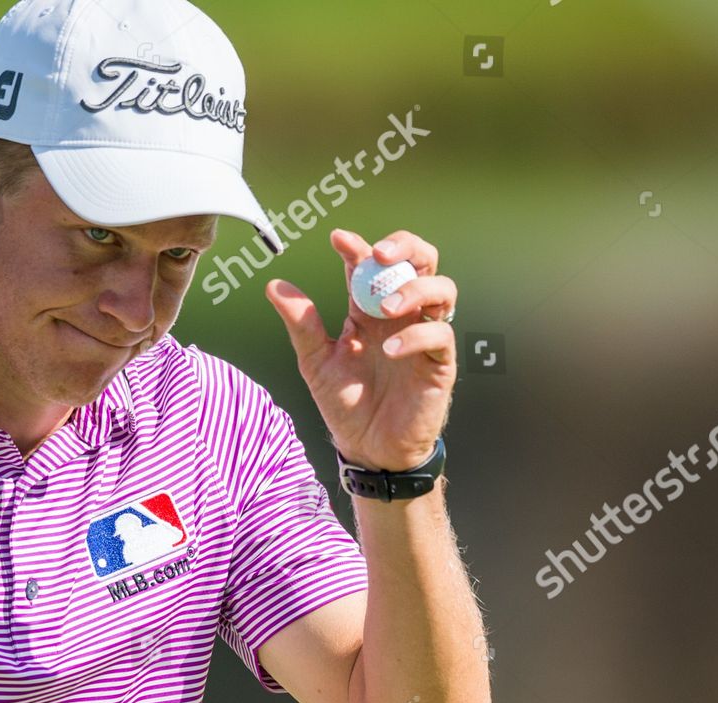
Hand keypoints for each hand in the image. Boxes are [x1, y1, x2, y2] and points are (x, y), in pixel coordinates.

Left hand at [264, 228, 456, 471]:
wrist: (366, 447)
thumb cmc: (346, 403)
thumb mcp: (315, 361)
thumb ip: (301, 323)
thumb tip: (275, 285)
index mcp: (369, 310)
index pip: (370, 266)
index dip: (358, 247)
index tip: (338, 239)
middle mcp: (401, 316)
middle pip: (421, 262)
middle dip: (405, 247)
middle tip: (377, 253)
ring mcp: (424, 336)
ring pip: (442, 289)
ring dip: (413, 289)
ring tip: (381, 308)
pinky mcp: (439, 363)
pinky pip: (440, 335)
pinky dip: (416, 334)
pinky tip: (388, 349)